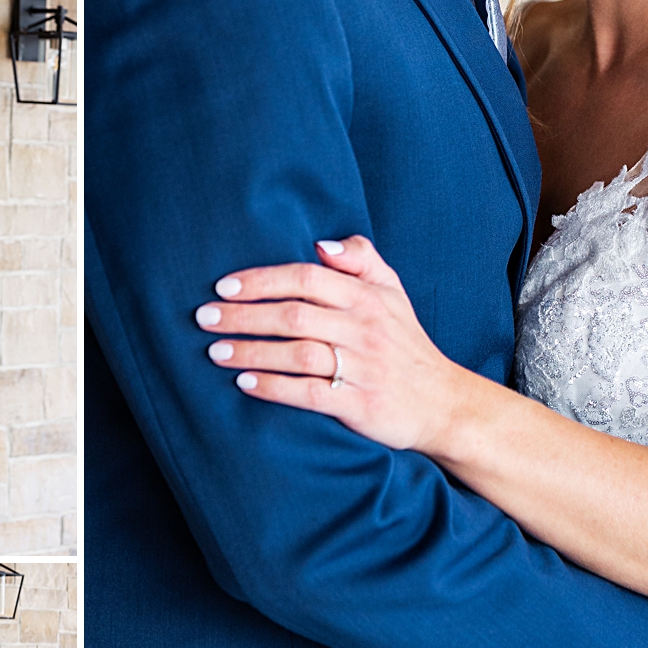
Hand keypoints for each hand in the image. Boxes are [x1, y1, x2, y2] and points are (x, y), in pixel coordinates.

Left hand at [197, 235, 464, 450]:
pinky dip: (274, 388)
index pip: (307, 278)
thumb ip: (361, 259)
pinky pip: (310, 393)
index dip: (262, 280)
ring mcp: (364, 367)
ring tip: (215, 352)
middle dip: (244, 315)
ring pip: (298, 353)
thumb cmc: (406, 342)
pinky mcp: (362, 404)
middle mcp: (365, 328)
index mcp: (368, 297)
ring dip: (251, 352)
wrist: (443, 403)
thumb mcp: (393, 291)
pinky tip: (244, 385)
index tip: (223, 285)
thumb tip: (319, 244)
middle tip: (204, 318)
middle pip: (294, 315)